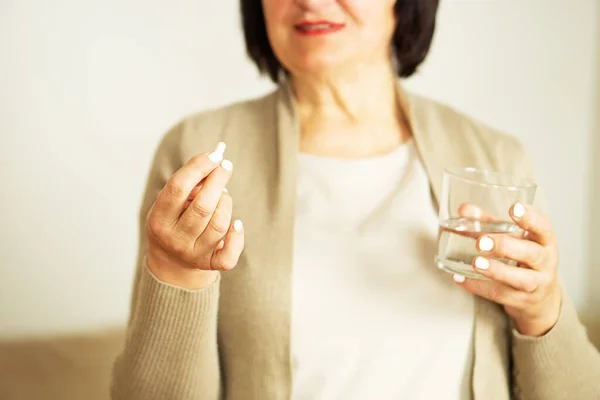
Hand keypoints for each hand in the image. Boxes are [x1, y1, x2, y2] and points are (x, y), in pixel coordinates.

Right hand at [145, 142, 244, 288]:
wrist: (171, 261)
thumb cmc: (174, 221)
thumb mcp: (171, 204)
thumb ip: (188, 184)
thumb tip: (214, 162)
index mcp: (159, 219)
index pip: (177, 188)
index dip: (198, 168)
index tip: (214, 155)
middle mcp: (175, 240)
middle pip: (202, 206)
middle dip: (218, 181)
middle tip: (226, 166)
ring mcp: (193, 255)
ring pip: (219, 224)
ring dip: (226, 203)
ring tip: (223, 195)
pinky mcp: (211, 265)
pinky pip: (228, 255)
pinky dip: (237, 236)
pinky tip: (237, 223)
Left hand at [453, 203, 561, 336]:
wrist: (539, 297)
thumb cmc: (522, 258)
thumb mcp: (512, 238)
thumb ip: (488, 222)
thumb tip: (463, 209)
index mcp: (545, 241)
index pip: (543, 227)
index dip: (530, 218)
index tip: (513, 208)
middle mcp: (545, 262)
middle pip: (531, 254)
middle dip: (505, 246)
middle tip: (481, 241)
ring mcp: (537, 284)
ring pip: (521, 279)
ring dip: (496, 270)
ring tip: (475, 263)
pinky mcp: (523, 301)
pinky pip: (501, 294)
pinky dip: (479, 287)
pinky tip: (462, 278)